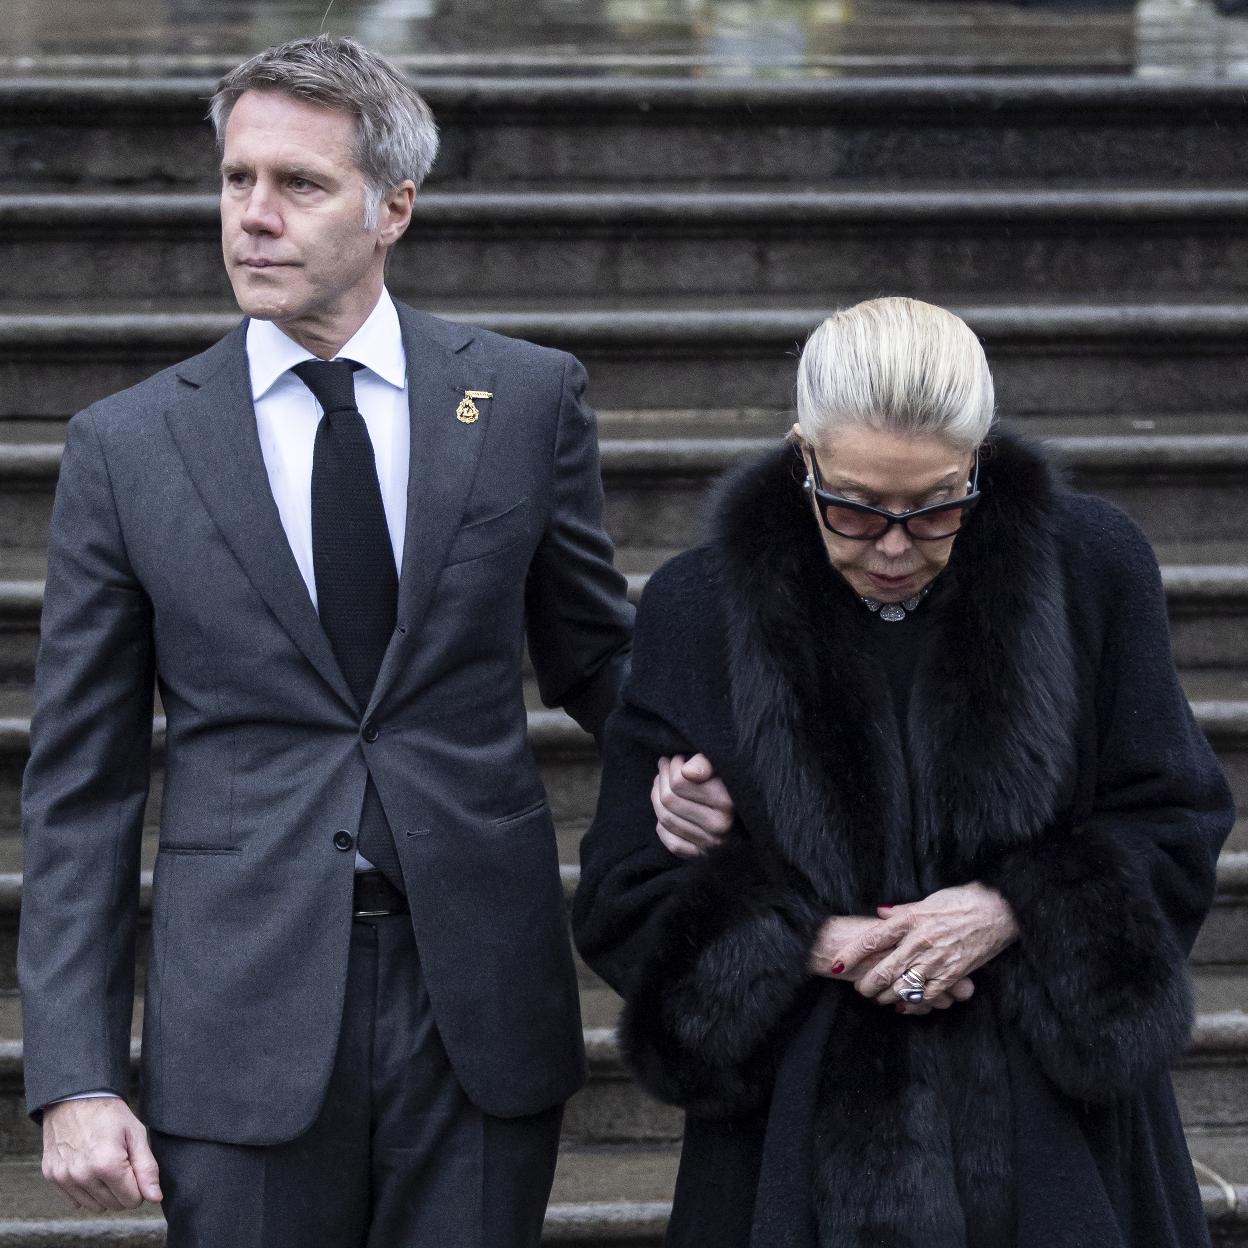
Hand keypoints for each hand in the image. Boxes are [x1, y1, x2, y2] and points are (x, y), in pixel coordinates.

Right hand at [42, 1097, 161, 1211]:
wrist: (75, 1097)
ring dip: (105, 1193)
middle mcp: (83, 1176)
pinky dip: (86, 1191)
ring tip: (106, 1165)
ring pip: (95, 1206)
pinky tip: (90, 1169)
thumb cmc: (109, 1114)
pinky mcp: (52, 1177)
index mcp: (107, 1165)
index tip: (137, 1169)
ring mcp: (65, 1178)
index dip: (140, 1187)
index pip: (132, 1200)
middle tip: (123, 1163)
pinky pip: (75, 1201)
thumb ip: (147, 1168)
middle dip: (124, 1190)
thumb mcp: (136, 1134)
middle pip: (114, 1205)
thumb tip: (155, 1197)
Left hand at [651, 754, 733, 858]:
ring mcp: (710, 845)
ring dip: (657, 798)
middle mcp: (719, 826)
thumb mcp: (722, 767)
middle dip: (661, 779)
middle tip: (663, 768)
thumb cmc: (730, 786)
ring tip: (660, 784)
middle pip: (669, 800)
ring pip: (665, 819)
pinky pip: (671, 843)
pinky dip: (663, 827)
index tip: (675, 759)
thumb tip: (686, 771)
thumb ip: (705, 763)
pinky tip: (665, 812)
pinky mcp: (701, 858)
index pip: (679, 782)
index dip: (672, 766)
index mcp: (727, 802)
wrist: (746, 820)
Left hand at [837, 883, 1018, 1005]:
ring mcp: (937, 959)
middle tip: (860, 989)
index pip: (872, 939)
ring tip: (879, 998)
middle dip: (868, 984)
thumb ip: (901, 911)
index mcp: (911, 919)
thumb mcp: (928, 900)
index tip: (836, 964)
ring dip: (886, 996)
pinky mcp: (953, 974)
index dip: (851, 954)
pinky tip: (903, 1006)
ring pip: (902, 986)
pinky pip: (927, 995)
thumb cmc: (963, 900)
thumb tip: (879, 913)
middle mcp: (920, 940)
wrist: (999, 910)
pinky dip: (912, 1003)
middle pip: (884, 969)